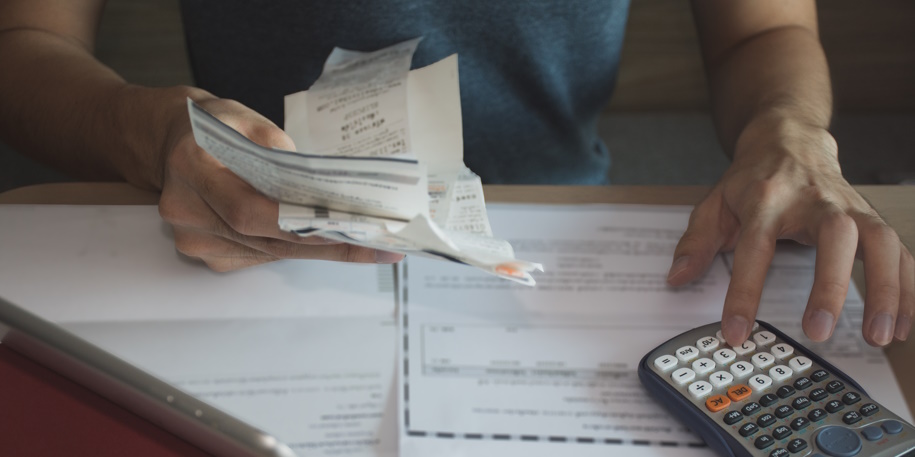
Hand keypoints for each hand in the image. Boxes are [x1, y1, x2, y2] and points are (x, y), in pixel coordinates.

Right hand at [153, 91, 402, 270]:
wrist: (168, 143)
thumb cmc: (210, 127)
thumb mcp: (244, 117)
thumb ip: (278, 149)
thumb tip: (321, 188)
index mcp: (191, 166)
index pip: (249, 209)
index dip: (300, 224)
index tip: (348, 228)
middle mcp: (186, 209)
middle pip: (265, 239)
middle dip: (326, 243)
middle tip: (378, 247)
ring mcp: (192, 238)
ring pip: (267, 253)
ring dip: (318, 250)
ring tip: (367, 247)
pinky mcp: (205, 254)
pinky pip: (258, 256)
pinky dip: (294, 250)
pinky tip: (328, 244)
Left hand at [667, 119, 913, 346]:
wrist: (789, 138)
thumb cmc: (753, 178)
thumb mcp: (714, 203)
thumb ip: (696, 241)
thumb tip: (677, 278)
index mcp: (766, 198)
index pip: (754, 248)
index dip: (744, 293)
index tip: (736, 331)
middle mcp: (813, 200)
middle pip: (834, 236)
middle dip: (830, 285)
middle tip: (818, 329)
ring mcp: (849, 207)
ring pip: (880, 242)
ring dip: (886, 290)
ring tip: (880, 335)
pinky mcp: (871, 218)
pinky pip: (900, 253)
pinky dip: (908, 288)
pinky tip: (904, 324)